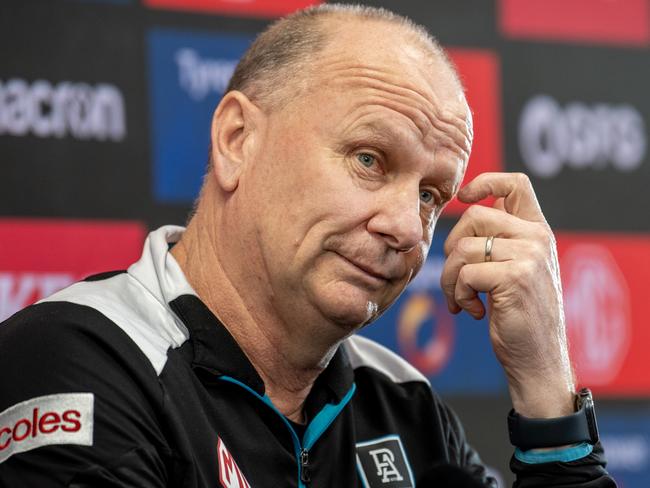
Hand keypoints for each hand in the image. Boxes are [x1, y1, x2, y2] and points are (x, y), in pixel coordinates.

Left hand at [441, 172, 574, 417]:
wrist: (538, 358)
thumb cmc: (520, 316)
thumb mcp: (516, 269)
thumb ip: (501, 241)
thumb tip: (468, 209)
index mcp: (538, 231)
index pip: (516, 183)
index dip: (485, 181)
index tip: (463, 197)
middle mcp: (537, 237)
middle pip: (474, 217)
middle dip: (452, 248)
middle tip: (455, 278)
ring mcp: (528, 256)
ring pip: (463, 248)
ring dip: (450, 278)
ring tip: (461, 299)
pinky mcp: (515, 277)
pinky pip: (465, 273)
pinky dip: (458, 294)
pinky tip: (473, 311)